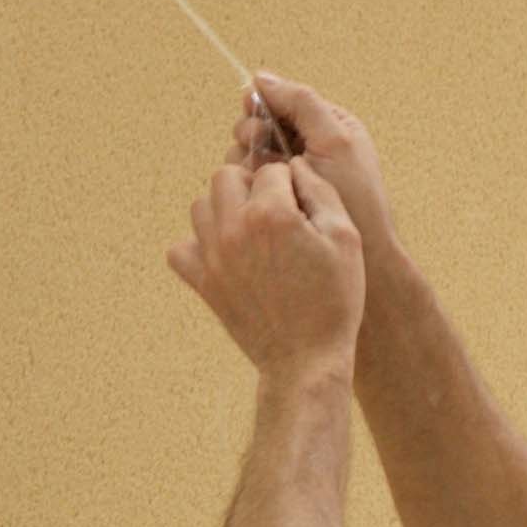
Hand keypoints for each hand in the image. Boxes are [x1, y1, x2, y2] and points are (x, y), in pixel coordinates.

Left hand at [166, 157, 364, 380]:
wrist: (307, 359)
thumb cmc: (335, 299)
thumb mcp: (346, 238)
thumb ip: (320, 191)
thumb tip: (296, 167)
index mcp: (271, 214)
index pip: (271, 169)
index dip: (291, 182)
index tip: (303, 205)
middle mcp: (234, 229)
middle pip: (225, 175)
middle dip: (250, 184)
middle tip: (273, 209)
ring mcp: (213, 256)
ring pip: (200, 206)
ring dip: (224, 209)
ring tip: (251, 230)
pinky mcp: (203, 282)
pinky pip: (181, 249)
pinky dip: (197, 246)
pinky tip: (226, 254)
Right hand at [227, 72, 400, 268]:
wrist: (366, 263)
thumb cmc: (357, 201)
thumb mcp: (334, 142)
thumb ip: (301, 104)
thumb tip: (260, 78)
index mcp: (328, 127)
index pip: (282, 102)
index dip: (262, 108)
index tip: (256, 121)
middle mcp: (308, 148)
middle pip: (258, 127)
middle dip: (253, 138)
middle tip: (263, 158)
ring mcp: (291, 178)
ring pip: (248, 155)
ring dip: (248, 164)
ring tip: (262, 184)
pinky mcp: (279, 204)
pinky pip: (250, 184)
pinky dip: (249, 186)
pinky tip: (255, 200)